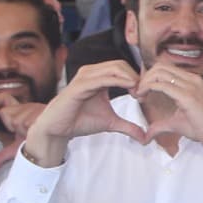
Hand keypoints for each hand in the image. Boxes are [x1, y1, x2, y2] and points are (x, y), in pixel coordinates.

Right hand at [20, 62, 149, 165]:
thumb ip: (128, 127)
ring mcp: (85, 77)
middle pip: (120, 65)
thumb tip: (145, 138)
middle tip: (143, 94)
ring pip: (113, 68)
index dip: (137, 78)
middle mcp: (91, 73)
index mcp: (98, 77)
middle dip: (136, 77)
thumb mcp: (110, 123)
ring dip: (130, 78)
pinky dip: (118, 81)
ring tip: (138, 93)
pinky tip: (129, 88)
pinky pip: (102, 78)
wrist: (57, 129)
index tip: (145, 94)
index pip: (122, 68)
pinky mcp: (79, 85)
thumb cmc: (79, 121)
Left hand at [135, 64, 202, 160]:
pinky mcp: (188, 97)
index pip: (165, 69)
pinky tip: (142, 98)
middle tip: (137, 93)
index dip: (149, 78)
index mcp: (192, 81)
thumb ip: (161, 125)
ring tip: (139, 95)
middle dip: (144, 78)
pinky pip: (163, 85)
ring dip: (144, 82)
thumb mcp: (178, 123)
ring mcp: (191, 86)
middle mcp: (192, 79)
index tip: (141, 92)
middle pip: (160, 67)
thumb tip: (147, 134)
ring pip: (159, 72)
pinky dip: (148, 88)